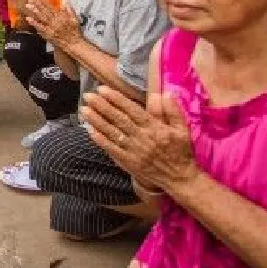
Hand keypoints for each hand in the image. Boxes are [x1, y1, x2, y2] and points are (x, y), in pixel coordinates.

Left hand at [24, 0, 81, 50]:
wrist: (74, 44)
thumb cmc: (75, 32)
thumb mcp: (75, 20)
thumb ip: (70, 10)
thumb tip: (65, 2)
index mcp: (61, 17)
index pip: (51, 7)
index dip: (44, 2)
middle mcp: (55, 21)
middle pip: (44, 11)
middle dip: (37, 4)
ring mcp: (51, 27)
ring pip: (41, 17)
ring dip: (34, 11)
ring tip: (28, 6)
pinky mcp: (48, 34)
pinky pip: (40, 28)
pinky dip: (34, 23)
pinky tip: (28, 18)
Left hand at [81, 86, 198, 193]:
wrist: (180, 178)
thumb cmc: (181, 151)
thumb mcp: (182, 129)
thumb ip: (172, 110)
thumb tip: (163, 93)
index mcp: (154, 127)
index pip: (132, 110)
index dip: (116, 99)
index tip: (103, 90)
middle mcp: (142, 137)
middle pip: (119, 119)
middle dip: (102, 106)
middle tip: (88, 96)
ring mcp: (134, 150)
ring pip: (113, 133)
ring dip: (97, 121)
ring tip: (84, 110)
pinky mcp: (129, 162)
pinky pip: (112, 149)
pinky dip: (101, 140)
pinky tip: (90, 131)